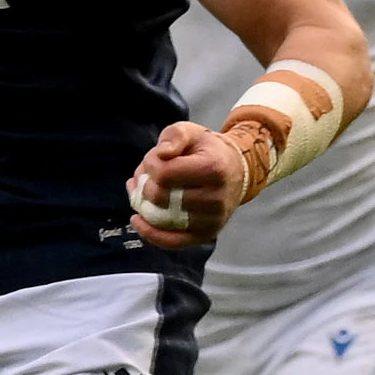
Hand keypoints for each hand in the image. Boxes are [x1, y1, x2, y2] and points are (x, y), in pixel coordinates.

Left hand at [123, 118, 251, 249]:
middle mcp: (216, 198)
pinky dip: (151, 233)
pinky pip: (172, 241)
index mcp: (213, 169)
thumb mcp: (191, 132)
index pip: (164, 173)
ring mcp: (212, 219)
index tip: (155, 158)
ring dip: (144, 205)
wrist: (236, 171)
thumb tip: (162, 154)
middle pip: (160, 197)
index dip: (150, 164)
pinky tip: (137, 220)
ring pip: (162, 218)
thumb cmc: (207, 151)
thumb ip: (174, 136)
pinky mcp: (206, 234)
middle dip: (144, 184)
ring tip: (144, 191)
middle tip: (147, 176)